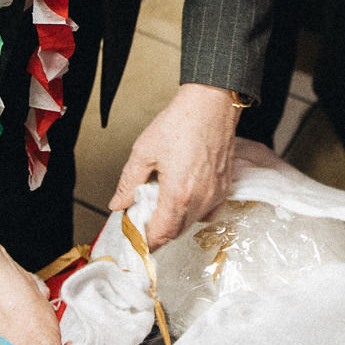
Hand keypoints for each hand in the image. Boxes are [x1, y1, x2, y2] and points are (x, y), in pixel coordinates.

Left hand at [108, 81, 238, 247]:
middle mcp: (201, 199)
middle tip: (142, 220)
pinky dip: (195, 212)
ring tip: (161, 207)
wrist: (212, 104)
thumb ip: (129, 183)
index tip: (134, 237)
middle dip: (158, 232)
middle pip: (176, 232)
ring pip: (193, 223)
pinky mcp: (225, 186)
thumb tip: (119, 203)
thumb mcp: (144, 151)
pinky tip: (185, 199)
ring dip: (175, 222)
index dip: (145, 241)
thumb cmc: (182, 122)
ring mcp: (216, 194)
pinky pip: (209, 211)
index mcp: (178, 194)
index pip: (160, 234)